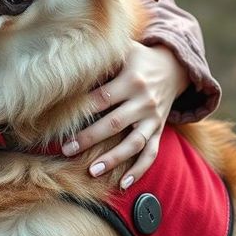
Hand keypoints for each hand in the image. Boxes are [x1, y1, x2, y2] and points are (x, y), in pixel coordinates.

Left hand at [60, 41, 191, 189]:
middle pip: (114, 123)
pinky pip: (151, 153)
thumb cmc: (139, 59)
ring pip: (134, 143)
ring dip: (113, 159)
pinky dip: (139, 170)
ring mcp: (153, 117)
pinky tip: (124, 184)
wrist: (174, 66)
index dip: (82, 110)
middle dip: (89, 138)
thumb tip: (72, 66)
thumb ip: (103, 59)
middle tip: (67, 150)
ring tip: (93, 171)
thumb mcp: (125, 51)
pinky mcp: (159, 130)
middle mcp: (144, 100)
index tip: (61, 123)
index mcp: (131, 79)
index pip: (103, 98)